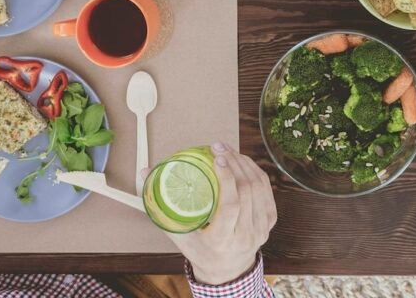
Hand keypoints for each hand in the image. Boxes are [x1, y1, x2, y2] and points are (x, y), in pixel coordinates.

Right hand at [168, 143, 276, 285]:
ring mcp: (262, 228)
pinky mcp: (270, 220)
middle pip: (246, 191)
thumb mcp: (178, 234)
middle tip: (219, 147)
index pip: (231, 206)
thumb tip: (144, 172)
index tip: (217, 158)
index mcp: (223, 240)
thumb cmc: (199, 250)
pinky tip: (242, 161)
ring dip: (244, 163)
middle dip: (234, 163)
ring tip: (228, 151)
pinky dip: (254, 171)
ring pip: (258, 187)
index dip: (227, 178)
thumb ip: (160, 206)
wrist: (227, 269)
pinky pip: (266, 189)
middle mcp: (246, 235)